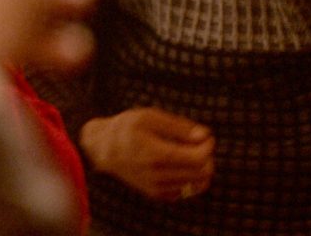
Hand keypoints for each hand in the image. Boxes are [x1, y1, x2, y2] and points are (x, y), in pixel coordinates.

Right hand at [80, 107, 214, 201]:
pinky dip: (189, 179)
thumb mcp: (150, 117)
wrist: (102, 148)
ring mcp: (156, 187)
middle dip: (206, 157)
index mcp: (156, 154)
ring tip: (188, 153)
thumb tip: (205, 135)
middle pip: (202, 173)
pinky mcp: (155, 193)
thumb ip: (179, 126)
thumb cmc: (126, 128)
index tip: (204, 136)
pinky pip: (185, 191)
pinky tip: (179, 165)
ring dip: (199, 168)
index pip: (198, 159)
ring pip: (196, 184)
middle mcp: (157, 175)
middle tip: (197, 144)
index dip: (208, 147)